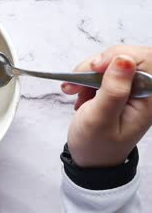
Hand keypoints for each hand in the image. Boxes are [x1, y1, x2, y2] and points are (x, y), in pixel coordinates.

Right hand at [61, 45, 151, 166]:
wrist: (90, 160)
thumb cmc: (96, 145)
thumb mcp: (101, 118)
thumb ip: (113, 89)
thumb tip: (124, 59)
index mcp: (148, 98)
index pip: (144, 59)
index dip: (118, 57)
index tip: (95, 68)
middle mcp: (143, 92)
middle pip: (125, 57)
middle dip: (97, 65)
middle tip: (77, 81)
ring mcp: (130, 90)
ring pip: (111, 63)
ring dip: (87, 73)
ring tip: (72, 90)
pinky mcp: (118, 89)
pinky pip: (103, 72)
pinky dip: (86, 78)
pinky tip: (77, 93)